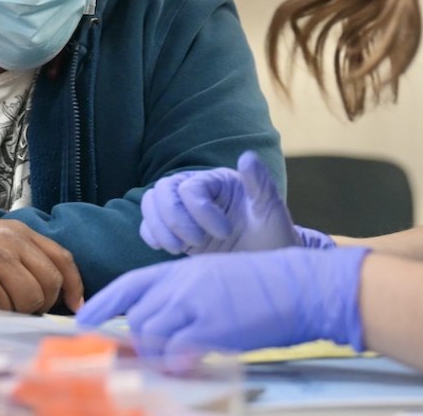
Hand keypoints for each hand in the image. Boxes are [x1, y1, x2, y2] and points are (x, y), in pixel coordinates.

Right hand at [0, 219, 83, 313]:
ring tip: (2, 303)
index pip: (62, 258)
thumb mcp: (1, 238)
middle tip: (29, 307)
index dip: (75, 284)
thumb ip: (29, 255)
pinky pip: (5, 308)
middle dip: (45, 302)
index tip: (78, 304)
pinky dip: (0, 313)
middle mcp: (12, 244)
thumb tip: (60, 290)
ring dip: (20, 310)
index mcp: (21, 232)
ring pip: (30, 299)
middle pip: (49, 283)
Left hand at [76, 246, 368, 354]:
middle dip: (137, 342)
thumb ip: (185, 299)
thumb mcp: (215, 279)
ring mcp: (196, 304)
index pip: (131, 285)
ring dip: (157, 355)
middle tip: (149, 358)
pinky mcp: (211, 328)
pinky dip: (176, 364)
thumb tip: (160, 331)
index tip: (83, 323)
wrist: (299, 285)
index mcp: (184, 269)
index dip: (104, 304)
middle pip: (138, 317)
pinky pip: (175, 353)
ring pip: (151, 335)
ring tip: (177, 360)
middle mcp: (183, 283)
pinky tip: (191, 364)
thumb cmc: (263, 285)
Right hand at [140, 151, 332, 254]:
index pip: (190, 187)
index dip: (200, 211)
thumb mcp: (271, 211)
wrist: (268, 265)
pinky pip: (149, 225)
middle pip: (163, 190)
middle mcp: (198, 192)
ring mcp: (185, 212)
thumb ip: (260, 183)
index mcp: (219, 181)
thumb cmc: (274, 235)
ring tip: (180, 248)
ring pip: (151, 203)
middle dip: (174, 218)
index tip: (225, 233)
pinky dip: (152, 235)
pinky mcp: (177, 232)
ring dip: (159, 227)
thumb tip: (247, 157)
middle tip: (196, 242)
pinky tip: (172, 249)